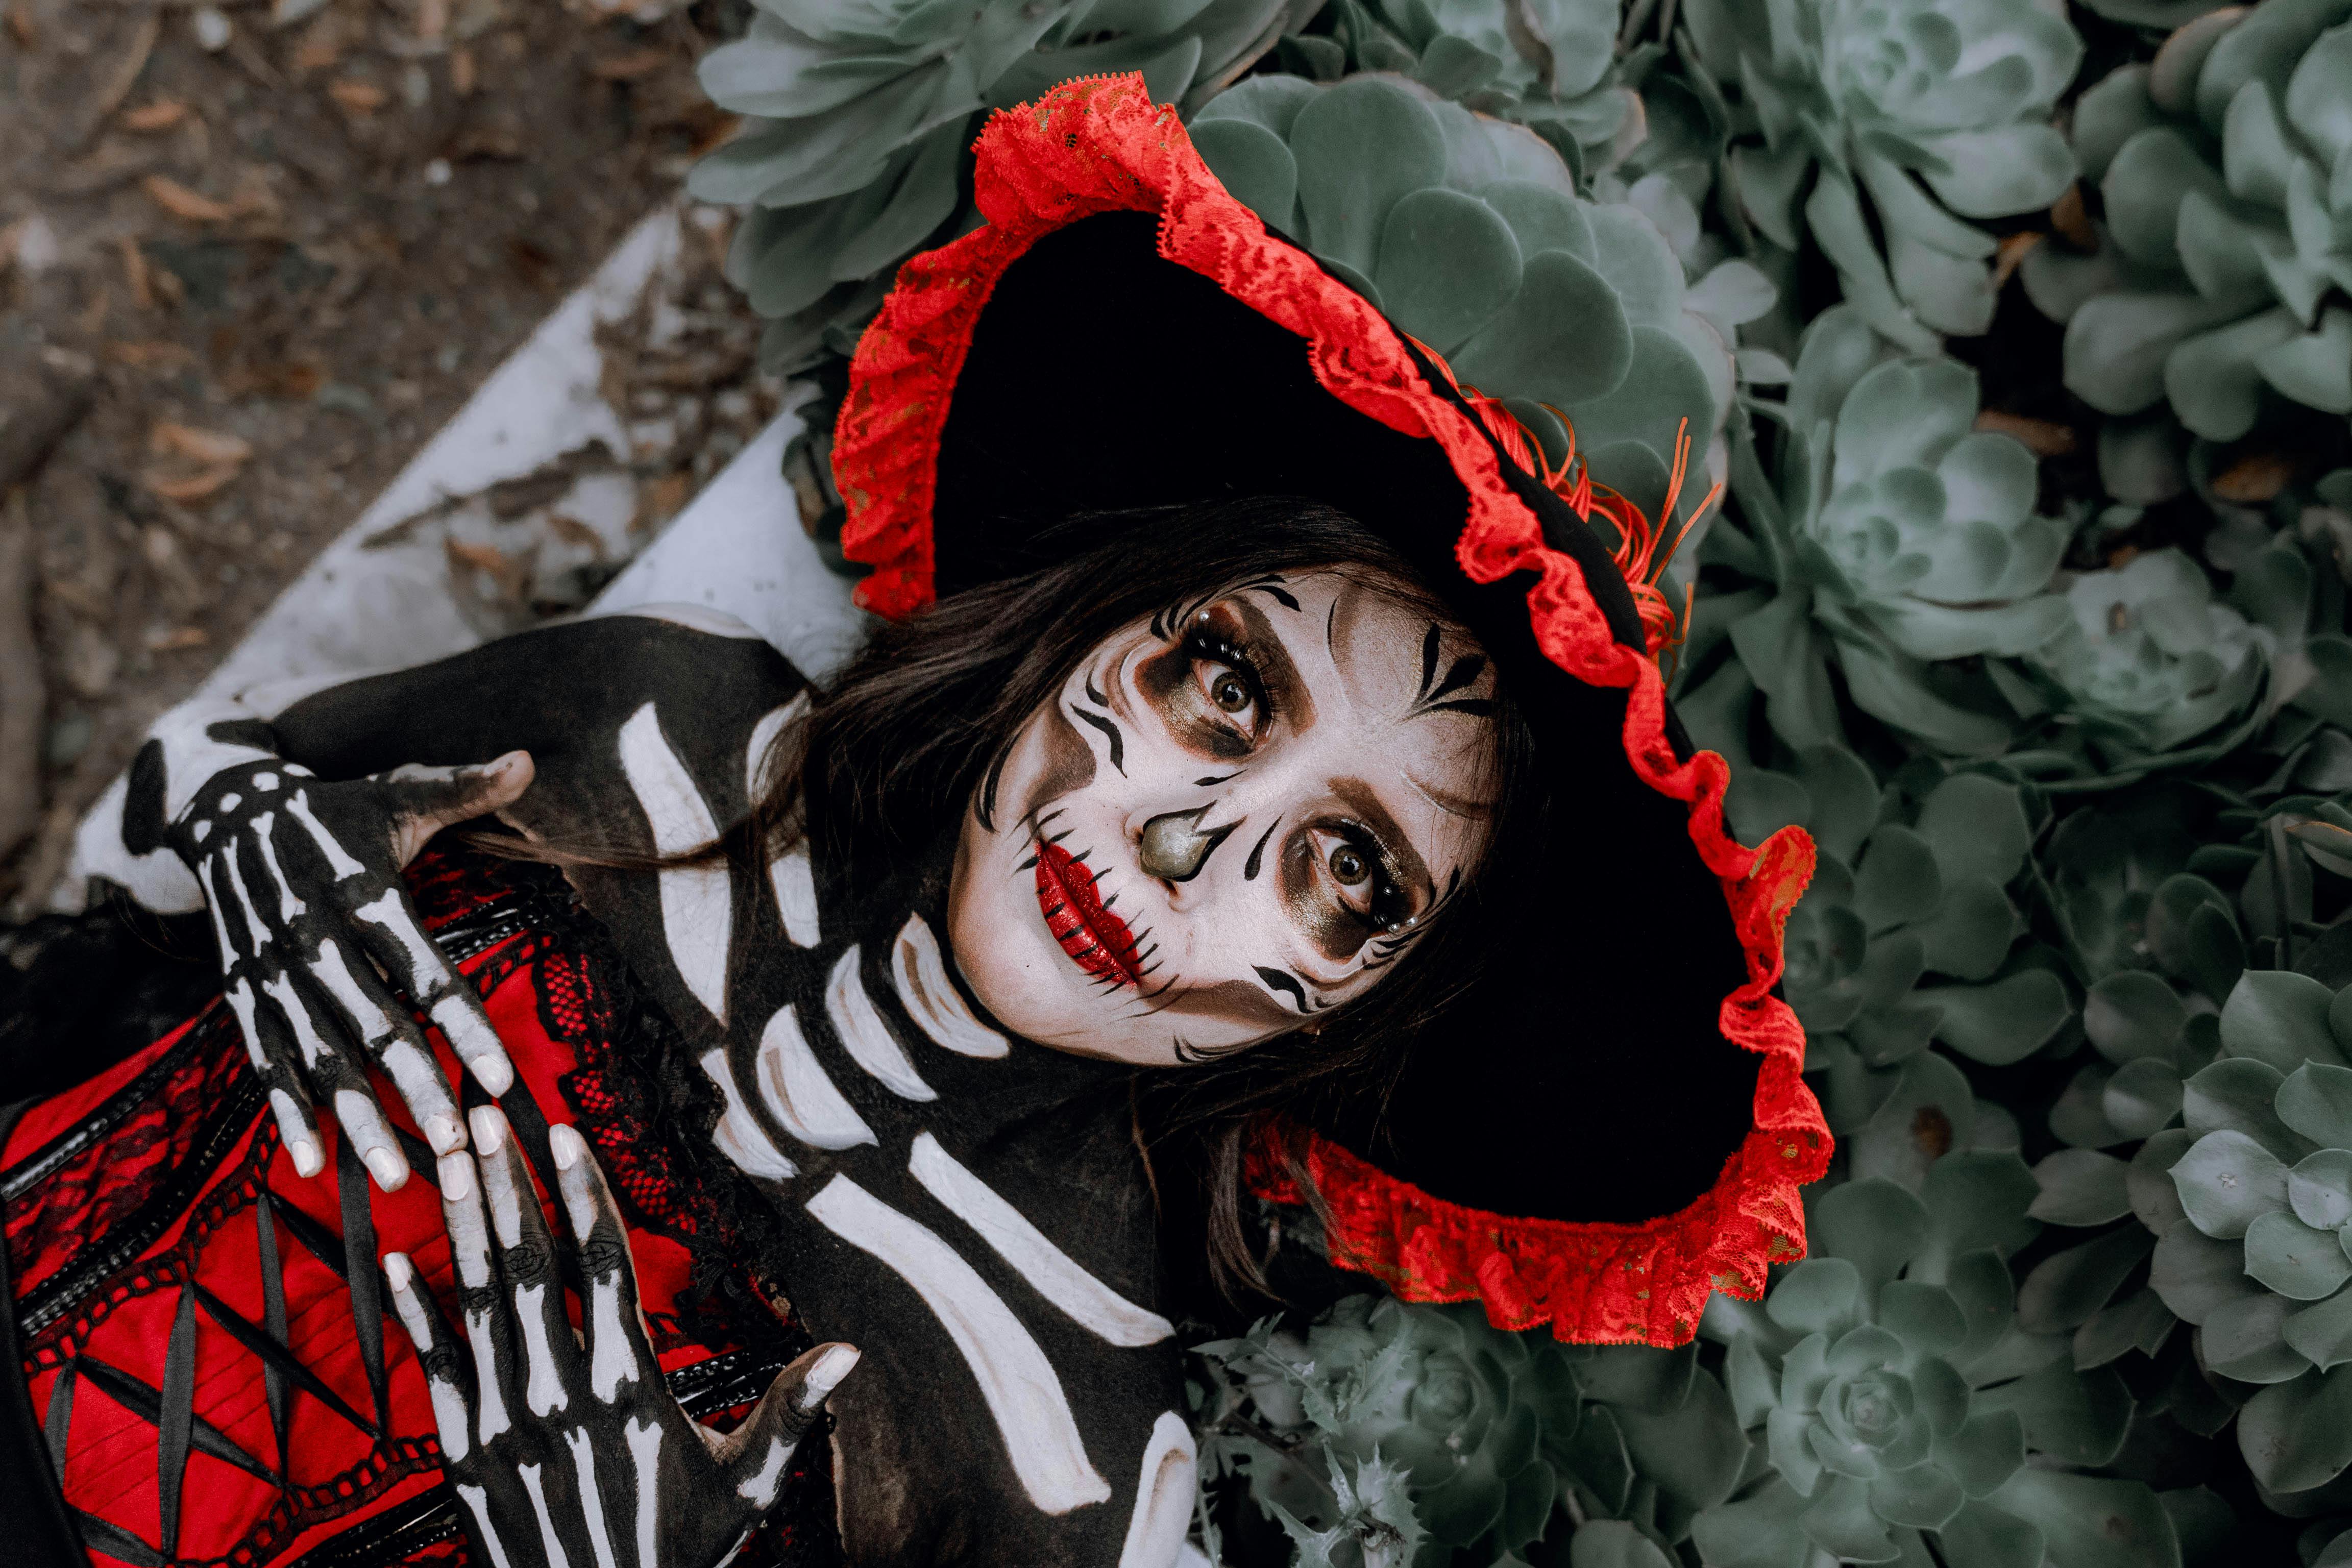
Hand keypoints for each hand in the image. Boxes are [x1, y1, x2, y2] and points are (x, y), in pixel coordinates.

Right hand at [169, 752, 533, 1185]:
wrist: (222, 809)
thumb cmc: (335, 809)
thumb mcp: (398, 791)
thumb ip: (465, 787)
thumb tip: (530, 759)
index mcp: (363, 894)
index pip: (423, 968)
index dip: (462, 1022)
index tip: (501, 1075)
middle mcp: (316, 938)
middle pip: (373, 1025)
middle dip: (415, 1088)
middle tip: (458, 1146)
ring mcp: (274, 971)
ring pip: (319, 1056)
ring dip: (357, 1117)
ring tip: (399, 1175)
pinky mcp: (243, 992)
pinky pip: (265, 1060)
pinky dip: (287, 1112)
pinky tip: (312, 1163)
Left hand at [385, 1109, 859, 1567]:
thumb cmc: (681, 1556)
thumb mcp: (747, 1489)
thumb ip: (790, 1412)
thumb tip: (849, 1352)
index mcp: (631, 1393)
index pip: (602, 1267)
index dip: (582, 1193)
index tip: (561, 1131)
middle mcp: (561, 1399)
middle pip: (528, 1267)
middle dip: (506, 1184)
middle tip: (483, 1114)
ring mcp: (506, 1426)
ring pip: (479, 1304)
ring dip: (461, 1226)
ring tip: (449, 1157)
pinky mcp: (465, 1457)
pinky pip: (437, 1370)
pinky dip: (414, 1313)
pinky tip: (393, 1261)